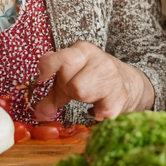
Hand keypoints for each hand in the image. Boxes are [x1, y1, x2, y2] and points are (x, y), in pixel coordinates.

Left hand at [32, 41, 154, 121]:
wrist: (127, 81)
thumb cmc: (91, 78)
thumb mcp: (69, 80)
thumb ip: (51, 97)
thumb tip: (38, 115)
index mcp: (82, 51)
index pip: (63, 57)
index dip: (50, 66)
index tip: (42, 77)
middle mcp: (100, 60)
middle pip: (73, 85)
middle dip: (70, 90)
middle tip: (76, 88)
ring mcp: (112, 77)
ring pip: (84, 95)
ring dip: (85, 100)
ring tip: (92, 94)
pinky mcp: (121, 96)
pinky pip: (99, 112)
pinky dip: (97, 113)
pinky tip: (102, 104)